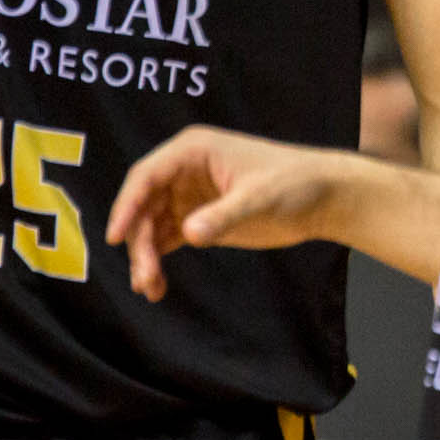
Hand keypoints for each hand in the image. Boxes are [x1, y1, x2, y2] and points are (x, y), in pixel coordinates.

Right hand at [104, 126, 347, 300]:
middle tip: (144, 278)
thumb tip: (189, 234)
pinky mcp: (198, 218)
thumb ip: (224, 216)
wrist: (325, 197)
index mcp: (193, 151)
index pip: (146, 177)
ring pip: (151, 227)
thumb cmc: (295, 183)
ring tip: (150, 289)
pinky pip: (166, 240)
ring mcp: (189, 195)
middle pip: (144, 207)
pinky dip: (158, 261)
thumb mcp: (260, 198)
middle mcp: (184, 171)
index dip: (126, 206)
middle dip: (139, 242)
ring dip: (146, 256)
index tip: (114, 237)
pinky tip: (156, 286)